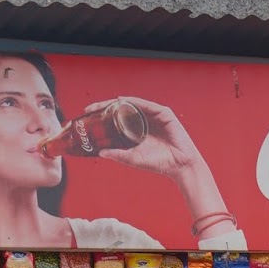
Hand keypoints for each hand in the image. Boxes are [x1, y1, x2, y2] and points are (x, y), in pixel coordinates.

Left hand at [84, 97, 203, 177]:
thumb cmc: (160, 163)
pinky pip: (146, 104)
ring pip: (132, 104)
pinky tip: (123, 101)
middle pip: (121, 109)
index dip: (102, 114)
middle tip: (91, 108)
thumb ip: (118, 155)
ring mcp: (153, 115)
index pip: (116, 118)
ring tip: (103, 105)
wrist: (180, 166)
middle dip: (105, 107)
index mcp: (136, 130)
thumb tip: (100, 153)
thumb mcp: (134, 159)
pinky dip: (134, 102)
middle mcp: (144, 120)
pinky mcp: (164, 113)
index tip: (88, 114)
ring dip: (116, 103)